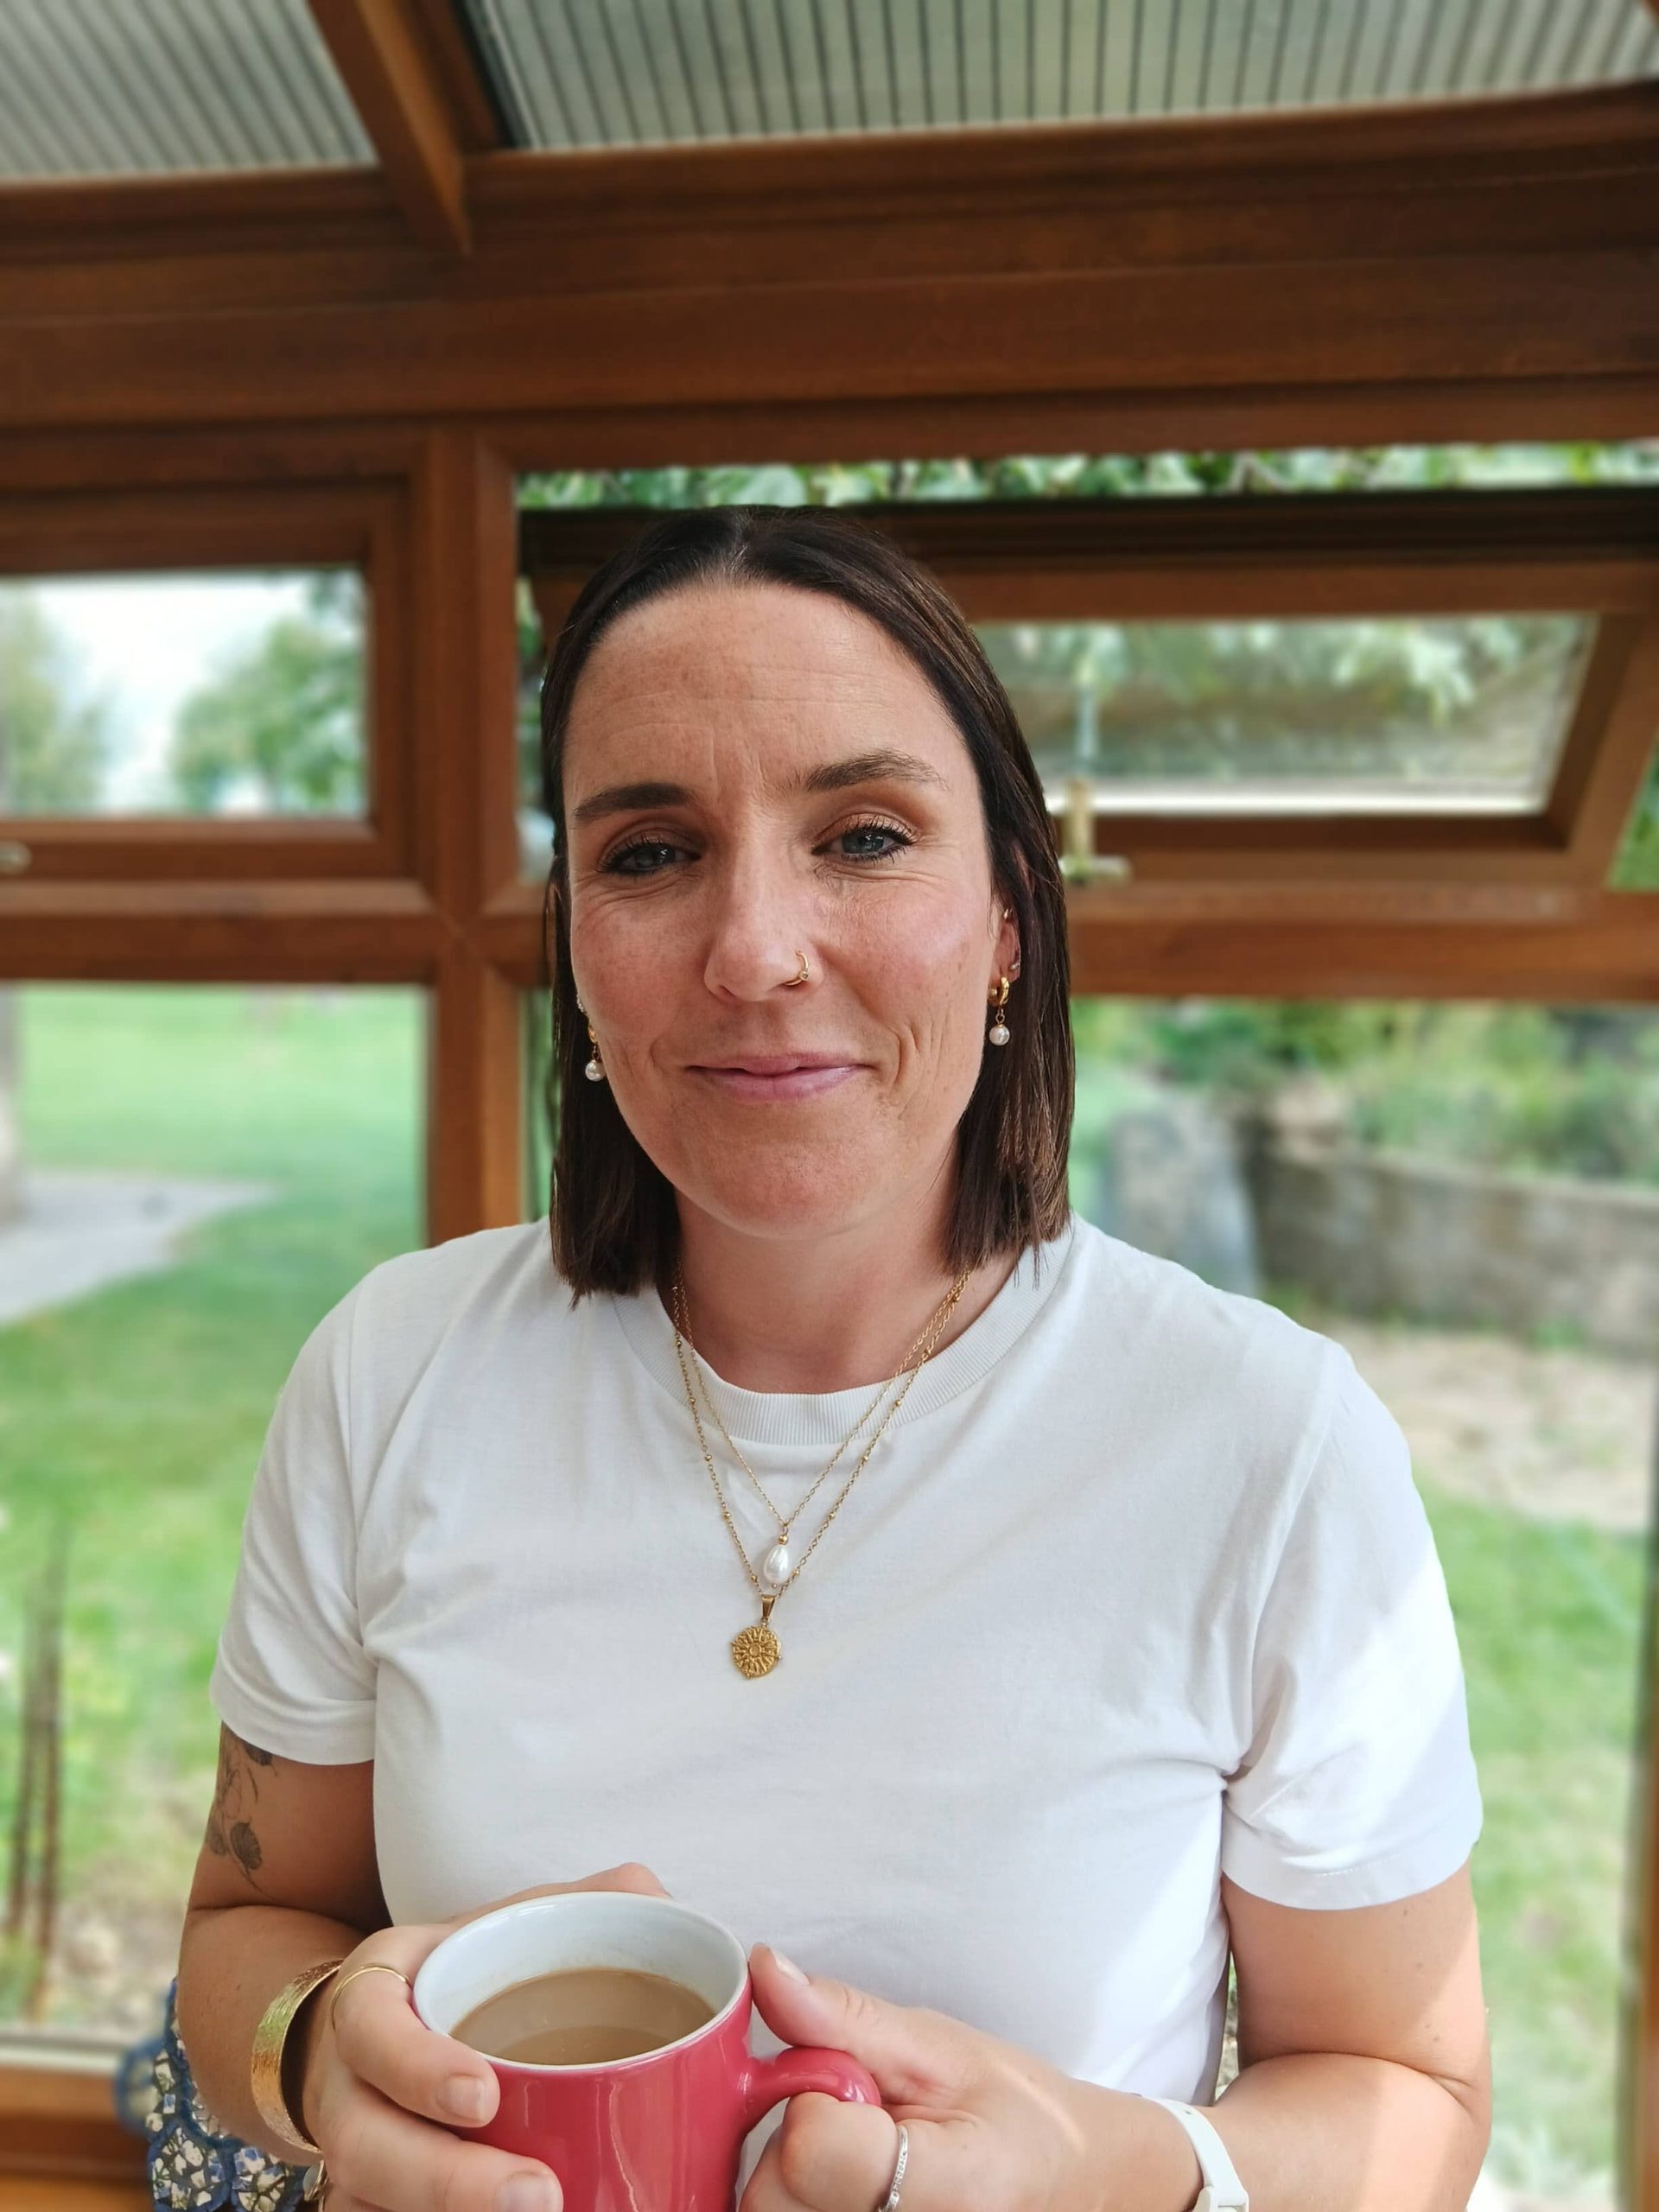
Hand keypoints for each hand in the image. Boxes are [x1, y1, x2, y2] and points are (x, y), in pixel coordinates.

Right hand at [302, 1861, 670, 2211]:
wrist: (399, 2038)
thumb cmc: (476, 1976)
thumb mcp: (514, 1926)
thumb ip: (591, 1905)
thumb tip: (661, 1904)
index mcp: (378, 1996)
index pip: (368, 2025)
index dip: (415, 2065)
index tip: (485, 2097)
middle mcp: (349, 2082)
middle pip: (364, 2144)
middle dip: (446, 2182)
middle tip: (542, 2197)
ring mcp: (353, 2153)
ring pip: (363, 2203)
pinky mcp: (369, 2201)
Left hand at [739, 1943, 1119, 2211]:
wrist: (1058, 2185)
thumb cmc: (1012, 2116)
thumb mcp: (939, 2049)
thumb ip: (844, 2019)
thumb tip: (768, 1972)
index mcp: (944, 2191)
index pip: (809, 2149)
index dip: (810, 2101)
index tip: (850, 2084)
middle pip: (772, 2195)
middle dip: (790, 2141)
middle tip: (854, 2118)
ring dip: (789, 2176)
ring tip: (849, 2154)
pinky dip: (798, 2197)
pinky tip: (839, 2182)